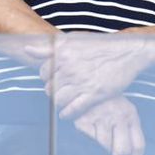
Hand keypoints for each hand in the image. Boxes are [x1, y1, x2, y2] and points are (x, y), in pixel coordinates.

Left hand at [26, 35, 150, 117]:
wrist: (128, 52)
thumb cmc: (100, 45)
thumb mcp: (73, 40)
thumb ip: (48, 47)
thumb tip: (26, 49)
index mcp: (63, 54)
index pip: (43, 72)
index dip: (47, 77)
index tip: (55, 78)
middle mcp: (70, 68)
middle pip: (49, 88)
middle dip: (53, 90)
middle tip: (61, 90)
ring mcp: (82, 82)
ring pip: (58, 99)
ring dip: (59, 103)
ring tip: (63, 101)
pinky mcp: (94, 94)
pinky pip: (73, 109)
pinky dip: (67, 114)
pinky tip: (67, 113)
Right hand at [72, 95, 145, 154]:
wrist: (85, 87)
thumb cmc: (106, 104)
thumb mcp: (122, 112)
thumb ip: (127, 132)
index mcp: (131, 115)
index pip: (138, 146)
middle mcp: (118, 115)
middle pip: (122, 152)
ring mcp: (101, 117)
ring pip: (104, 150)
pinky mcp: (83, 120)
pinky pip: (88, 144)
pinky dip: (87, 150)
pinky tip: (86, 147)